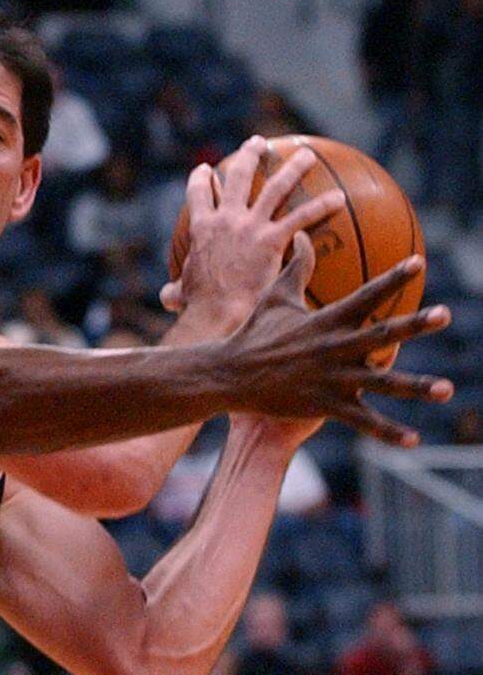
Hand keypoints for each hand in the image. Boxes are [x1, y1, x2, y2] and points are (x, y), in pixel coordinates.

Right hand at [162, 135, 345, 325]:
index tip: (208, 170)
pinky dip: (322, 206)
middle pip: (239, 176)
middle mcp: (226, 219)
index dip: (202, 179)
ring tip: (306, 155)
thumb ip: (175, 291)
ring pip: (276, 187)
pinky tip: (339, 199)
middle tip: (258, 144)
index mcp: (202, 229)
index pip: (199, 195)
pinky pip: (302, 217)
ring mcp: (250, 226)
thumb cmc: (198, 306)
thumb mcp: (180, 295)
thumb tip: (166, 297)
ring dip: (293, 167)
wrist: (214, 311)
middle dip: (249, 155)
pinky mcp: (272, 239)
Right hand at [218, 233, 452, 444]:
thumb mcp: (274, 297)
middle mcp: (335, 348)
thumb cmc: (252, 335)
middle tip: (444, 315)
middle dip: (415, 325)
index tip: (418, 263)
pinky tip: (413, 440)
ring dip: (417, 387)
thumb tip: (303, 234)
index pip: (366, 294)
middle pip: (383, 334)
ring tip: (446, 390)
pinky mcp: (326, 405)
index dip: (393, 278)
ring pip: (383, 383)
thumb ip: (296, 266)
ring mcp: (333, 379)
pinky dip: (388, 432)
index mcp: (327, 320)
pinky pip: (363, 420)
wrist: (229, 376)